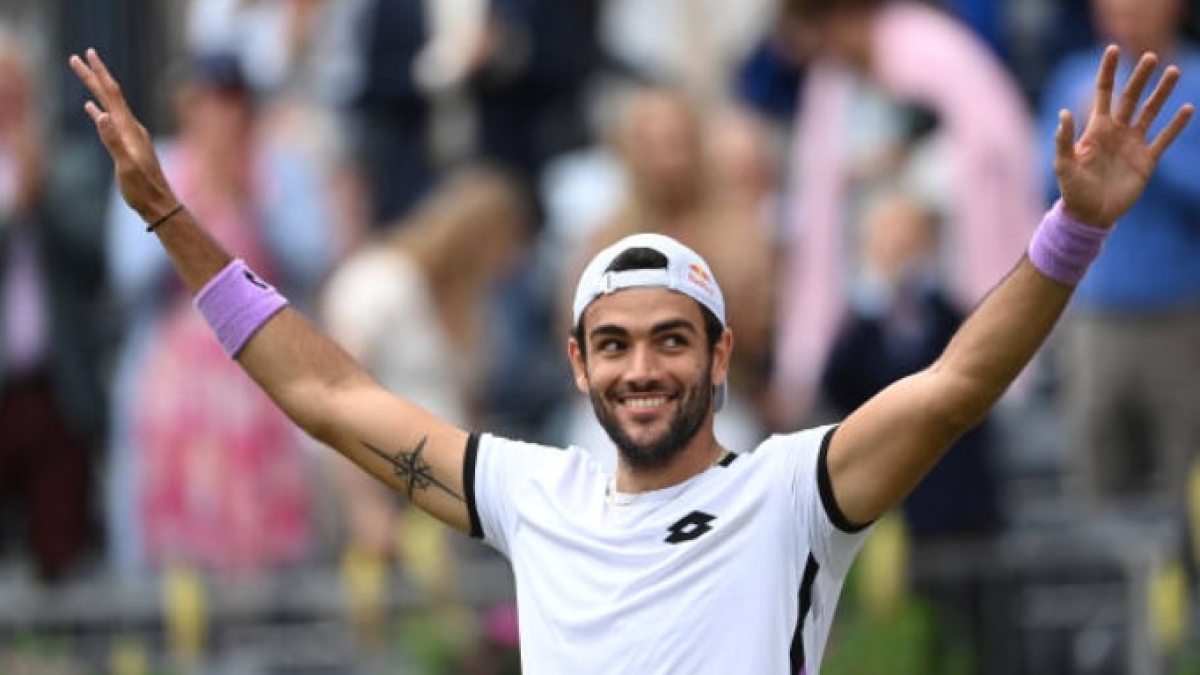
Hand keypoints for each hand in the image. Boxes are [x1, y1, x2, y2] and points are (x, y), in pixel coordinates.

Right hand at [69, 49, 177, 222]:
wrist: (159, 204)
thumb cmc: (143, 189)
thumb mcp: (126, 166)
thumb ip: (113, 142)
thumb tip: (101, 116)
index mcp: (130, 129)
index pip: (112, 94)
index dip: (99, 74)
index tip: (87, 54)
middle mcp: (132, 128)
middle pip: (110, 95)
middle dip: (93, 75)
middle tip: (78, 56)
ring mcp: (130, 136)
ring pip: (110, 106)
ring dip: (95, 90)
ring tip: (84, 76)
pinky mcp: (128, 145)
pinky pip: (111, 122)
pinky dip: (100, 112)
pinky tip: (93, 109)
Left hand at [1055, 45, 1193, 226]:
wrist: (1090, 215)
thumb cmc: (1073, 190)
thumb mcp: (1064, 165)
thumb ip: (1064, 140)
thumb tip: (1063, 113)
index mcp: (1096, 128)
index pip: (1103, 93)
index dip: (1108, 71)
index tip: (1112, 49)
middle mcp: (1117, 131)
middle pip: (1131, 97)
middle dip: (1140, 77)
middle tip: (1151, 56)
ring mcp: (1133, 144)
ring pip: (1151, 112)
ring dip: (1162, 93)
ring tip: (1174, 71)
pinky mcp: (1147, 160)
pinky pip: (1164, 138)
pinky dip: (1176, 125)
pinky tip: (1187, 108)